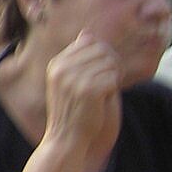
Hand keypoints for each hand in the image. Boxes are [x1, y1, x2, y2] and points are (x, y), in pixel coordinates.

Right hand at [42, 32, 121, 168]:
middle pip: (102, 49)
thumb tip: (87, 32)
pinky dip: (114, 88)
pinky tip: (105, 98)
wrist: (65, 138)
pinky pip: (113, 78)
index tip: (102, 70)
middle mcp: (62, 69)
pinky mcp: (88, 90)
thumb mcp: (68, 80)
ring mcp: (74, 79)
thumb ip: (79, 57)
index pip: (89, 41)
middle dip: (112, 62)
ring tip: (106, 91)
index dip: (102, 53)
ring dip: (114, 76)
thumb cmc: (72, 109)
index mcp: (56, 64)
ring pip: (110, 63)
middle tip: (111, 80)